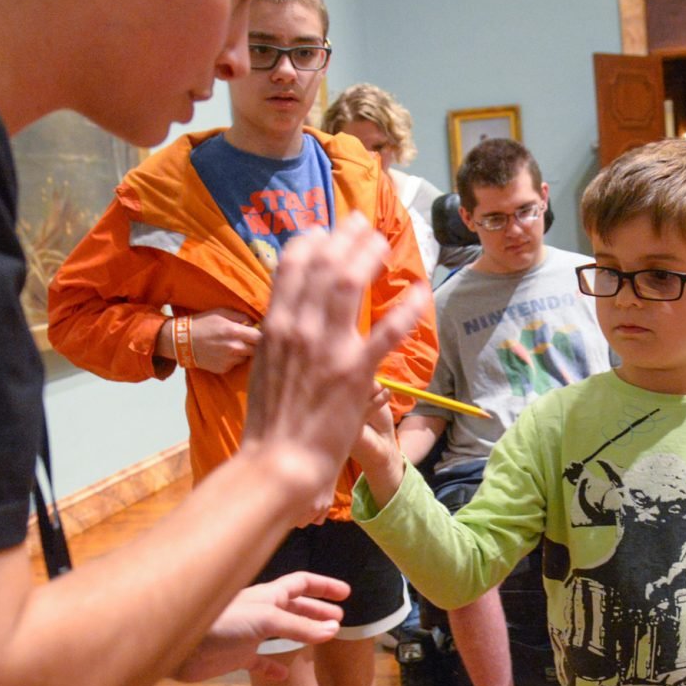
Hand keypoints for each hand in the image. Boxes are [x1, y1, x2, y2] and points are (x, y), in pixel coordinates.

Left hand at [170, 571, 349, 682]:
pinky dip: (274, 667)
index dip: (324, 587)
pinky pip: (260, 661)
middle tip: (340, 619)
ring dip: (303, 634)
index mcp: (268, 595)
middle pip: (296, 606)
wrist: (182, 647)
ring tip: (322, 640)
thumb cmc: (223, 623)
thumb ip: (300, 626)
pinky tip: (284, 674)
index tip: (346, 594)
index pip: (302, 583)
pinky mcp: (236, 656)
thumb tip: (334, 630)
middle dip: (318, 610)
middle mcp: (260, 611)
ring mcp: (249, 634)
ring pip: (282, 632)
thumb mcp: (267, 619)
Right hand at [188, 307, 259, 373]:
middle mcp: (234, 348)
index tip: (261, 332)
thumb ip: (242, 316)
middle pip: (257, 349)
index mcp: (234, 331)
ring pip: (247, 357)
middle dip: (255, 344)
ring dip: (244, 352)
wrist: (181, 341)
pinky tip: (222, 352)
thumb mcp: (221, 312)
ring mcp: (229, 360)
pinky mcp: (223, 369)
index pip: (261, 337)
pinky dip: (233, 359)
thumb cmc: (203, 323)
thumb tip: (256, 322)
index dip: (263, 334)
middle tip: (248, 338)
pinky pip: (236, 364)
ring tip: (231, 344)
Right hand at [241, 215, 431, 522]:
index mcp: (274, 326)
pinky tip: (420, 292)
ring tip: (382, 243)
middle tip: (361, 223)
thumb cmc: (269, 424)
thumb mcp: (266, 368)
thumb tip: (289, 322)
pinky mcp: (355, 372)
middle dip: (344, 237)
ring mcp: (327, 347)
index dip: (311, 241)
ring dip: (367, 255)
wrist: (276, 462)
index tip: (325, 232)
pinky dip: (405, 308)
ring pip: (348, 283)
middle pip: (323, 264)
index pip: (290, 265)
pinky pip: (386, 331)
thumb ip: (281, 341)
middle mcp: (298, 327)